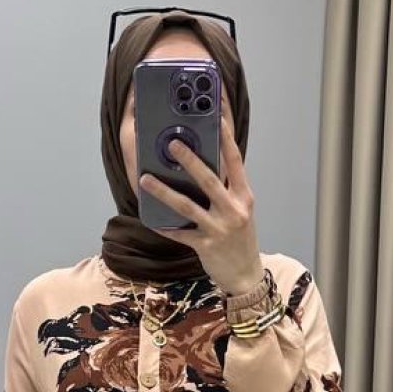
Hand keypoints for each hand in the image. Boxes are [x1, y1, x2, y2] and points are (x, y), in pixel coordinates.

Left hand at [139, 105, 263, 297]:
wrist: (246, 275)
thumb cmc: (241, 239)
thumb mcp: (241, 211)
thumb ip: (226, 191)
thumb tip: (202, 168)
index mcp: (243, 197)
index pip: (235, 161)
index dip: (226, 137)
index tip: (218, 116)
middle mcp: (233, 210)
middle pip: (209, 179)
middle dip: (190, 160)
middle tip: (173, 143)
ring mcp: (219, 229)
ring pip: (187, 206)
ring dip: (164, 191)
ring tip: (145, 179)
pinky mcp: (205, 246)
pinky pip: (180, 234)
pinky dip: (165, 227)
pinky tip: (151, 219)